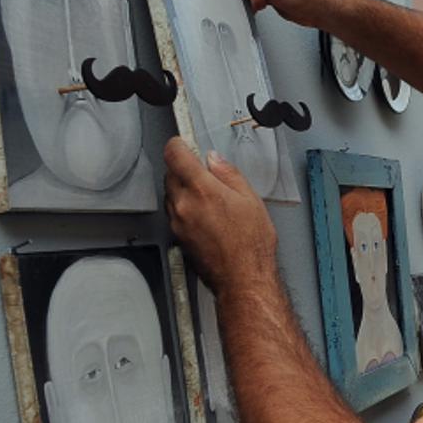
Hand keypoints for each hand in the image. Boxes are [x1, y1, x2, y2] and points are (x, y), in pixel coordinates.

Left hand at [163, 138, 277, 296]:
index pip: (175, 154)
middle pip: (170, 174)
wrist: (243, 278)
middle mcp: (184, 204)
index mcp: (202, 189)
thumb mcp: (251, 200)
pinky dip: (185, 208)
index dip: (178, 144)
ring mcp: (177, 222)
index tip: (184, 144)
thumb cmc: (251, 246)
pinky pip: (174, 213)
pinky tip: (206, 216)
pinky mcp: (177, 237)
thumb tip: (215, 160)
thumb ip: (229, 174)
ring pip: (171, 194)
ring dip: (183, 190)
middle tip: (204, 172)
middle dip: (184, 169)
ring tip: (209, 198)